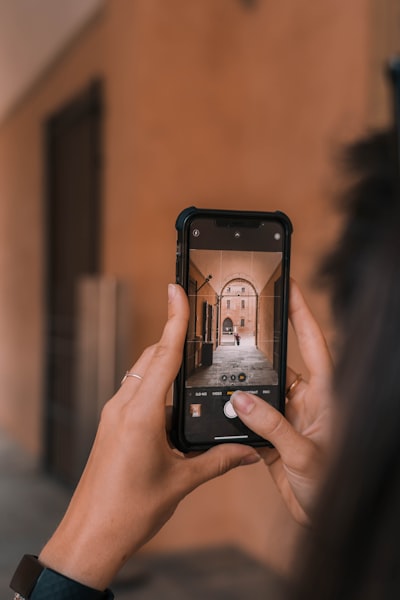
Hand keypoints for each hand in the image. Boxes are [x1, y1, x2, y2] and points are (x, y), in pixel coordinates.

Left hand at [39, 284, 259, 589]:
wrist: (91, 535)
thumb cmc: (129, 511)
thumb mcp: (182, 482)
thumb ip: (218, 461)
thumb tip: (248, 451)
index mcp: (141, 414)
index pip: (163, 355)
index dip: (173, 319)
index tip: (176, 290)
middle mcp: (124, 406)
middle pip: (152, 358)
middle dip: (175, 338)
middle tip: (200, 325)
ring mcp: (114, 414)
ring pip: (143, 373)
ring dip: (165, 362)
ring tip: (194, 361)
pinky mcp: (113, 425)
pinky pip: (136, 391)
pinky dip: (156, 384)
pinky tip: (175, 400)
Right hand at [231, 279, 332, 524]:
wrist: (329, 520)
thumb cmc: (335, 484)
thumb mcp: (304, 453)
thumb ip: (272, 426)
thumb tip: (241, 401)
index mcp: (326, 395)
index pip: (314, 344)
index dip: (302, 313)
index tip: (289, 287)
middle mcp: (308, 402)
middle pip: (281, 366)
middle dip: (260, 351)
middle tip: (237, 329)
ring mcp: (290, 419)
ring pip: (262, 393)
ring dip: (244, 390)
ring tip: (222, 376)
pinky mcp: (275, 438)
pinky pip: (252, 419)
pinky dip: (237, 416)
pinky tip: (223, 412)